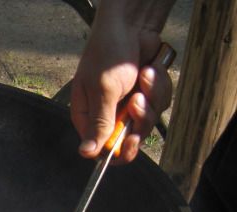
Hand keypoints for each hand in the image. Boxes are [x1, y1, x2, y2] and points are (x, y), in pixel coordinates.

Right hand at [71, 19, 172, 162]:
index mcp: (88, 116)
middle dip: (140, 118)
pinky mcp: (146, 95)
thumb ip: (99, 123)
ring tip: (144, 75)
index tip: (131, 140)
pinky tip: (150, 70)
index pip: (101, 148)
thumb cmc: (108, 54)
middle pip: (129, 138)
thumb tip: (86, 152)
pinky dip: (159, 86)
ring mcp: (128, 105)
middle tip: (138, 100)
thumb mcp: (102, 91)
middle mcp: (107, 114)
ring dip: (152, 96)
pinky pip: (160, 103)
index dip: (118, 151)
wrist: (132, 26)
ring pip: (148, 120)